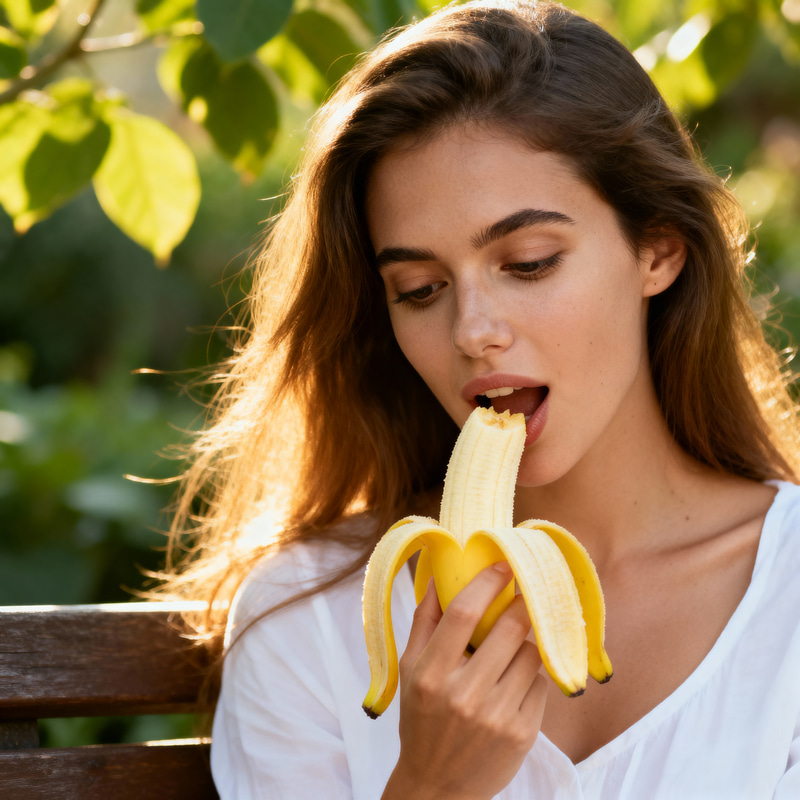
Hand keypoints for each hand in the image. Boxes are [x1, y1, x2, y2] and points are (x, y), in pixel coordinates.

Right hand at [382, 562, 547, 799]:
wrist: (439, 787)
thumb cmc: (422, 720)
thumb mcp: (410, 670)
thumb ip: (424, 621)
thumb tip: (437, 575)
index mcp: (432, 674)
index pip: (464, 614)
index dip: (488, 582)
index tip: (504, 564)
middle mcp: (464, 694)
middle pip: (509, 629)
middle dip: (523, 603)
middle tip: (525, 592)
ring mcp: (497, 716)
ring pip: (531, 654)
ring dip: (526, 643)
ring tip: (511, 650)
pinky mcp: (523, 733)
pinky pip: (541, 684)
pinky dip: (531, 676)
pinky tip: (514, 683)